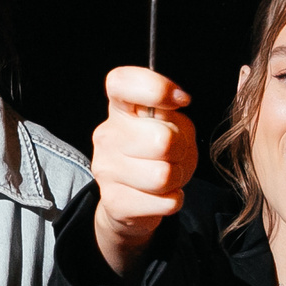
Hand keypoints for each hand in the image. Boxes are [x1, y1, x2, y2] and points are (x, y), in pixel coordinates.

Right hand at [90, 65, 195, 275]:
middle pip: (162, 139)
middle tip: (174, 154)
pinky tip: (160, 195)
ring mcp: (106, 170)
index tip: (180, 100)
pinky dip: (174, 200)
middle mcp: (106, 136)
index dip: (155, 88)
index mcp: (119, 109)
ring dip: (177, 177)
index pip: (121, 83)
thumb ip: (171, 112)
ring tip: (168, 175)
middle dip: (180, 150)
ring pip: (163, 175)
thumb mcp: (169, 124)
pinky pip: (165, 202)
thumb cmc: (157, 154)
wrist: (134, 201)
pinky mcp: (114, 202)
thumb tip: (178, 100)